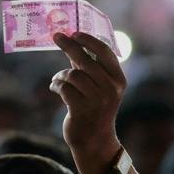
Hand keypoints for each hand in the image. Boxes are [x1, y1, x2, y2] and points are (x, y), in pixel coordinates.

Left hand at [50, 32, 126, 173]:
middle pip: (85, 59)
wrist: (94, 140)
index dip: (89, 40)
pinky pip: (64, 87)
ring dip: (61, 75)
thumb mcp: (98, 86)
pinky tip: (54, 88)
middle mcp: (110, 89)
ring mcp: (97, 100)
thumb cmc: (94, 108)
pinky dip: (56, 85)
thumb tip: (74, 43)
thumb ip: (89, 66)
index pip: (105, 52)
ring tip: (57, 80)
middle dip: (69, 46)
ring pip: (72, 74)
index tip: (74, 32)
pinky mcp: (82, 110)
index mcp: (118, 80)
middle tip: (56, 36)